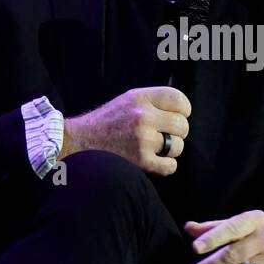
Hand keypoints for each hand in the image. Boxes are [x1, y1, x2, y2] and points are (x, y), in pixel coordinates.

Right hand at [60, 86, 190, 174]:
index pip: (180, 100)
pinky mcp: (141, 161)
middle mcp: (143, 116)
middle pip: (182, 125)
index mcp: (140, 98)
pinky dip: (166, 166)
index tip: (176, 116)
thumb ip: (154, 101)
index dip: (183, 110)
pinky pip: (171, 166)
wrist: (80, 143)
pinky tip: (155, 161)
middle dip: (176, 132)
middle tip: (163, 135)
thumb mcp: (128, 100)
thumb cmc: (108, 122)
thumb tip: (183, 111)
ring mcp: (142, 140)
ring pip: (178, 146)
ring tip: (154, 148)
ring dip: (170, 150)